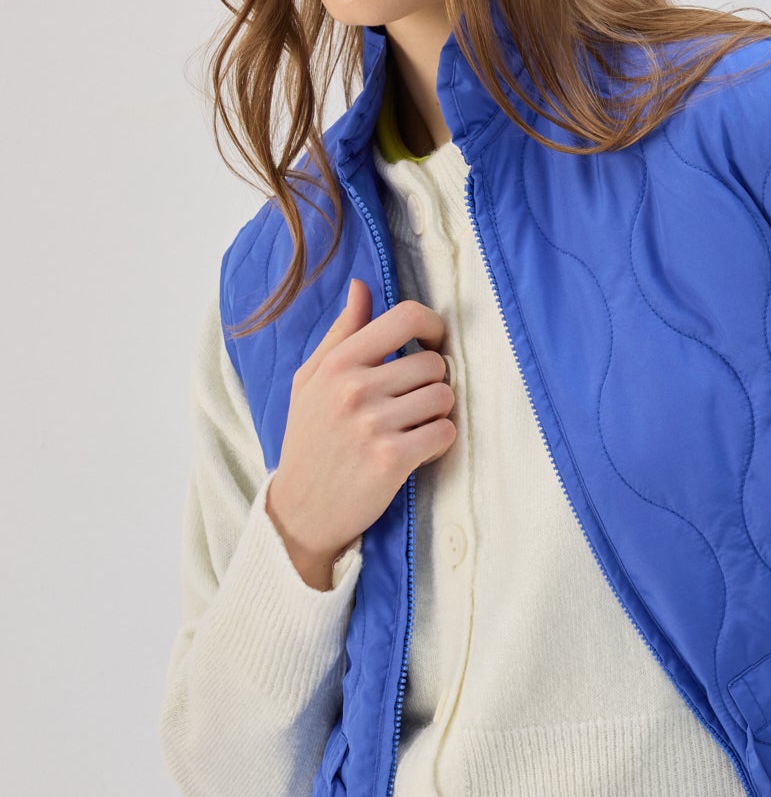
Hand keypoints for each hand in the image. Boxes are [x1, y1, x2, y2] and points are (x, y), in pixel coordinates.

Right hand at [267, 279, 456, 570]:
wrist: (301, 509)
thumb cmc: (310, 440)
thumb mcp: (310, 381)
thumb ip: (342, 334)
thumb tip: (362, 287)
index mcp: (337, 363)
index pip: (405, 317)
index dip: (432, 326)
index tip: (432, 344)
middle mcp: (354, 389)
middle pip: (433, 363)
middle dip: (431, 383)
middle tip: (411, 404)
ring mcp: (373, 424)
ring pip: (443, 398)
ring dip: (435, 415)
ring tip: (409, 429)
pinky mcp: (392, 459)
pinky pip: (444, 432)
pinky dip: (438, 442)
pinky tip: (416, 451)